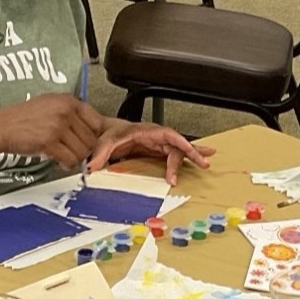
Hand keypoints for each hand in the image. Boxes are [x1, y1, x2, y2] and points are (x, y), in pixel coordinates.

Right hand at [0, 94, 105, 169]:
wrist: (2, 126)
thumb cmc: (24, 118)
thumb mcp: (51, 105)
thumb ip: (73, 114)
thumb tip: (94, 130)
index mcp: (69, 101)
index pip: (97, 122)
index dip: (94, 136)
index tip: (87, 141)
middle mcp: (66, 112)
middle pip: (91, 140)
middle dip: (84, 150)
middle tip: (72, 151)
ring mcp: (58, 127)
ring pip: (83, 152)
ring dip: (75, 158)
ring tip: (63, 155)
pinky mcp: (49, 142)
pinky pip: (70, 160)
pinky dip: (66, 164)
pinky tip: (58, 160)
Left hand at [88, 120, 213, 184]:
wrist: (110, 133)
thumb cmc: (111, 133)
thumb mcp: (105, 141)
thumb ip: (100, 154)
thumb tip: (92, 167)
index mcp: (148, 131)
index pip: (168, 134)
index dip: (179, 141)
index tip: (186, 151)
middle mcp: (157, 136)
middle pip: (178, 143)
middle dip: (191, 151)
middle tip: (202, 161)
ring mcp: (160, 144)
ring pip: (180, 150)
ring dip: (194, 155)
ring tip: (206, 163)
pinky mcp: (159, 152)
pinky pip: (176, 156)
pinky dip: (188, 158)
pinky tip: (200, 160)